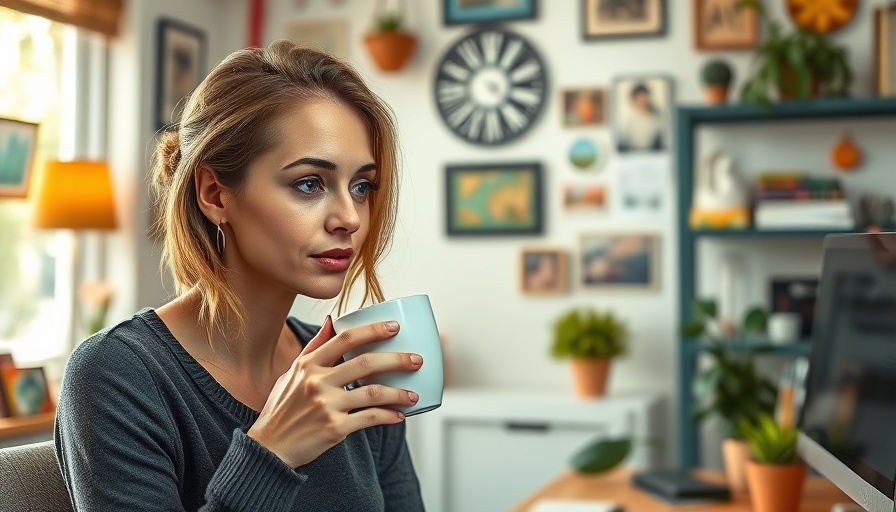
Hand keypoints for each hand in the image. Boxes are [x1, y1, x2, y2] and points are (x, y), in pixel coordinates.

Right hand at [247, 316, 422, 467]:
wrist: (269, 447)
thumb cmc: (282, 408)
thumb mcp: (292, 372)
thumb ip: (314, 347)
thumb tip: (332, 320)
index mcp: (308, 364)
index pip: (345, 338)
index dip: (373, 330)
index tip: (395, 327)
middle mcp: (317, 382)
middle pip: (365, 363)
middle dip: (397, 360)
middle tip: (417, 360)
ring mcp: (326, 405)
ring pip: (373, 393)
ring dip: (399, 393)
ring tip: (414, 395)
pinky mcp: (334, 428)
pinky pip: (369, 418)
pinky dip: (389, 416)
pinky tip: (399, 415)